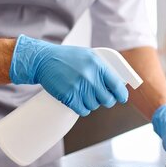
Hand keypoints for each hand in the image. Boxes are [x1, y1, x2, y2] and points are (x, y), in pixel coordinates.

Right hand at [9, 35, 128, 115]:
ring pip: (94, 106)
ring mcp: (79, 86)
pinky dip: (82, 108)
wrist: (43, 60)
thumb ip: (103, 68)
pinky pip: (83, 110)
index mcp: (97, 64)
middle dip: (105, 101)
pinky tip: (78, 100)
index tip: (122, 98)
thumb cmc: (67, 58)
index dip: (121, 95)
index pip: (117, 85)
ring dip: (91, 103)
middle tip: (101, 98)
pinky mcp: (68, 96)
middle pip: (107, 100)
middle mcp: (90, 76)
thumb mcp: (89, 56)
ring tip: (84, 94)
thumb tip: (118, 83)